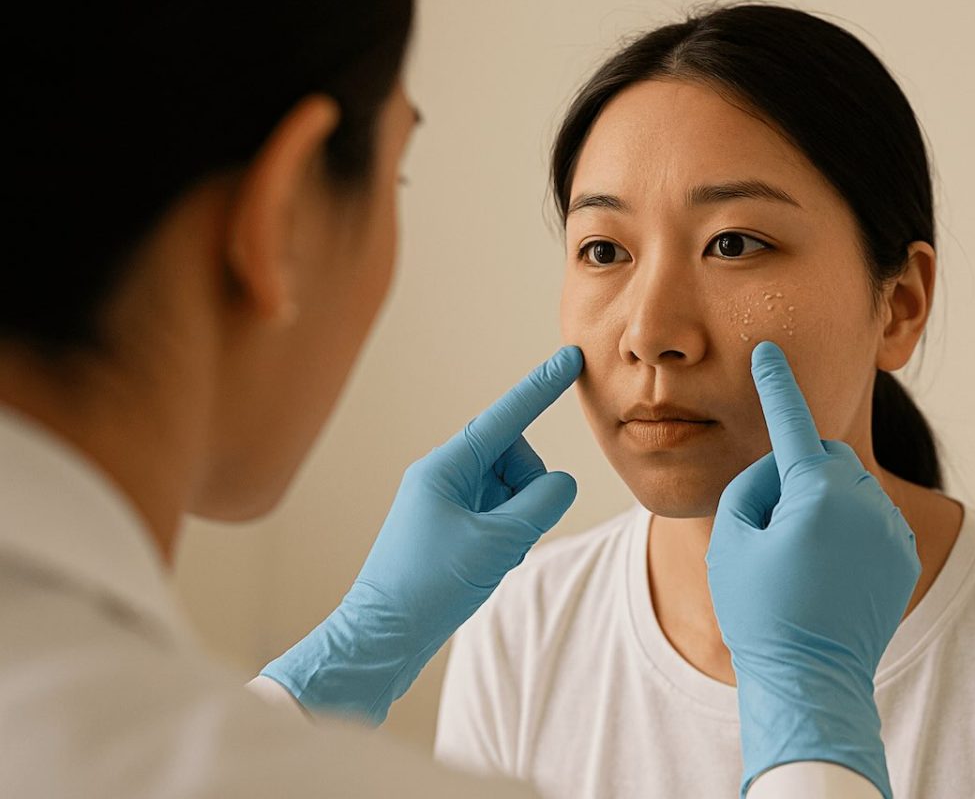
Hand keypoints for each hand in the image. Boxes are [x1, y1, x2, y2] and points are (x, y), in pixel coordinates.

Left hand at [260, 346, 583, 724]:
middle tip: (513, 533)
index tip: (569, 358)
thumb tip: (561, 482)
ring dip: (517, 518)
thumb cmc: (428, 589)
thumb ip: (540, 504)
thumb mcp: (496, 544)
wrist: (381, 641)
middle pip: (512, 458)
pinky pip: (497, 515)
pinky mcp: (449, 529)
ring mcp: (445, 503)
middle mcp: (443, 477)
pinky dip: (505, 536)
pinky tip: (485, 567)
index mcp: (445, 468)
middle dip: (527, 489)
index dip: (541, 388)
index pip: (505, 418)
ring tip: (493, 557)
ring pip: (508, 489)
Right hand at [707, 342, 919, 798]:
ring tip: (797, 556)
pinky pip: (870, 519)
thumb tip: (781, 469)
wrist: (811, 682)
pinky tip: (826, 570)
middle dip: (797, 474)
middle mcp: (866, 503)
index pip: (793, 423)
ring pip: (849, 488)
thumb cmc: (761, 612)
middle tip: (768, 525)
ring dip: (822, 502)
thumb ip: (751, 485)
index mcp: (819, 494)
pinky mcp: (902, 555)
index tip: (770, 352)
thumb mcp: (732, 540)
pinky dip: (846, 528)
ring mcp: (890, 531)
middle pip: (824, 458)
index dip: (776, 385)